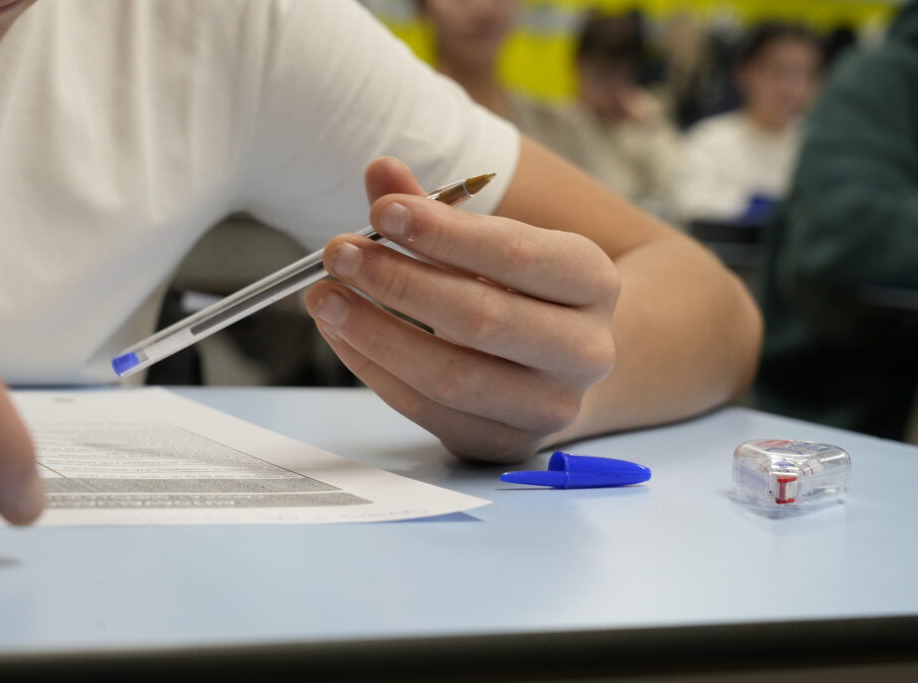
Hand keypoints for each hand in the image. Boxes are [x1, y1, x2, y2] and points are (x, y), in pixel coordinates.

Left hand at [306, 158, 618, 462]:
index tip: (380, 211)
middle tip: (338, 254)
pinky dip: (375, 371)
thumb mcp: (493, 243)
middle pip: (482, 319)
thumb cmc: (522, 293)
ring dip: (375, 333)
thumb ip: (438, 210)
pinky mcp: (507, 445)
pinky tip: (343, 334)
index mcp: (592, 281)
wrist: (564, 369)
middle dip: (399, 283)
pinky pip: (428, 410)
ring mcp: (550, 407)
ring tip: (325, 298)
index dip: (443, 233)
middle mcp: (585, 349)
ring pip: (451, 376)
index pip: (515, 255)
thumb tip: (381, 172)